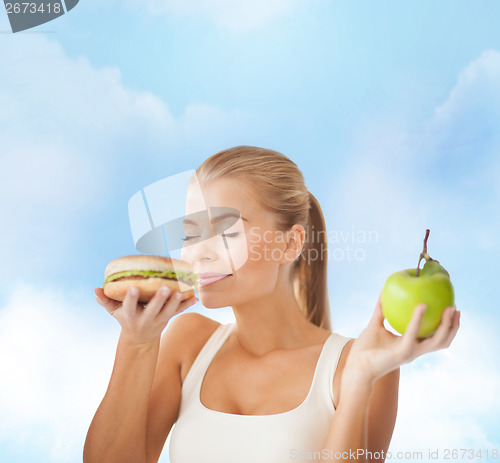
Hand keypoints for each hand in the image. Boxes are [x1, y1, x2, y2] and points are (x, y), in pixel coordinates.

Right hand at [94, 286, 197, 343]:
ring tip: (181, 290)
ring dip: (175, 301)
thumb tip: (96, 289)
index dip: (131, 298)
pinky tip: (195, 296)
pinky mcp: (169, 318)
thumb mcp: (114, 311)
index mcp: (131, 315)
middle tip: (164, 288)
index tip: (133, 287)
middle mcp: (146, 319)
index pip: (129, 306)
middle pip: (153, 310)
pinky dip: (187, 304)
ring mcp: (159, 319)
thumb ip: (105, 300)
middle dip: (159, 300)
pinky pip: (180, 311)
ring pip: (169, 311)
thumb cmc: (126, 318)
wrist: (140, 338)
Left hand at [343, 291, 460, 385]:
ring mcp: (410, 352)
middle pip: (443, 341)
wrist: (356, 365)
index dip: (446, 326)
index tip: (451, 309)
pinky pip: (413, 334)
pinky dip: (419, 320)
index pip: (435, 337)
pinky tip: (421, 306)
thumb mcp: (375, 324)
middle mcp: (415, 350)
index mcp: (411, 344)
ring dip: (445, 325)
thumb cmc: (365, 348)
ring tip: (448, 309)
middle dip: (453, 327)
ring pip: (437, 341)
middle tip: (455, 308)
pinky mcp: (402, 352)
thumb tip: (382, 291)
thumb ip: (381, 310)